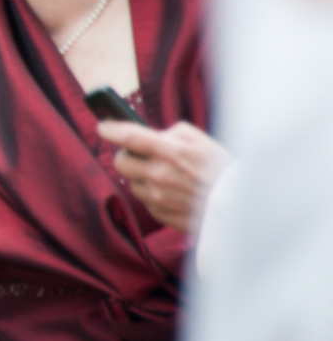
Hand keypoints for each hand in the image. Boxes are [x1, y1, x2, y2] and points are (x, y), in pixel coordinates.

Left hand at [96, 119, 229, 233]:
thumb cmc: (220, 168)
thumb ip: (171, 134)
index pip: (130, 137)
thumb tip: (151, 136)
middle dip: (128, 157)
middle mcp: (159, 174)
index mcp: (170, 151)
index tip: (103, 127)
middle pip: (121, 162)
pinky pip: (145, 200)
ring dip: (142, 177)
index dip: (112, 130)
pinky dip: (154, 194)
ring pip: (132, 183)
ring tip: (166, 176)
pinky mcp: (159, 213)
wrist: (238, 206)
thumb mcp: (199, 140)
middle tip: (141, 155)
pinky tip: (173, 192)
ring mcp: (157, 196)